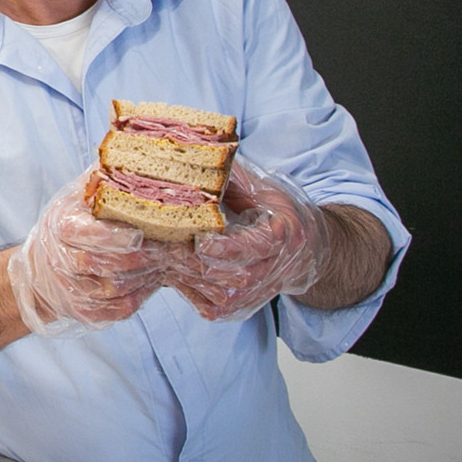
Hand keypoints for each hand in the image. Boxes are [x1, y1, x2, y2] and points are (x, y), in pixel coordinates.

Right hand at [8, 171, 184, 336]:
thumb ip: (106, 175)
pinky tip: (150, 282)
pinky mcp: (82, 311)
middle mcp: (61, 260)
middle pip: (105, 265)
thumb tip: (136, 141)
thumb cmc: (75, 222)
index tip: (142, 234)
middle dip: (143, 259)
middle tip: (171, 250)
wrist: (42, 268)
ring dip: (145, 278)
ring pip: (114, 290)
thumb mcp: (82, 194)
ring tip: (165, 263)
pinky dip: (137, 298)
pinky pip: (115, 311)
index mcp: (62, 226)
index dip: (116, 237)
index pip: (88, 235)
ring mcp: (70, 289)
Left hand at [157, 159, 332, 321]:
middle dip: (192, 261)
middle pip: (231, 275)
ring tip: (156, 255)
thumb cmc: (275, 211)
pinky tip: (169, 271)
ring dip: (184, 276)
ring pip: (217, 294)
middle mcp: (275, 269)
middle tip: (157, 245)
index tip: (198, 240)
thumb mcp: (259, 187)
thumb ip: (230, 177)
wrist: (305, 250)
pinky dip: (186, 291)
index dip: (226, 247)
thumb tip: (196, 153)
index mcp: (283, 235)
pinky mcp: (241, 308)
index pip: (254, 247)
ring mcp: (258, 293)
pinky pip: (209, 307)